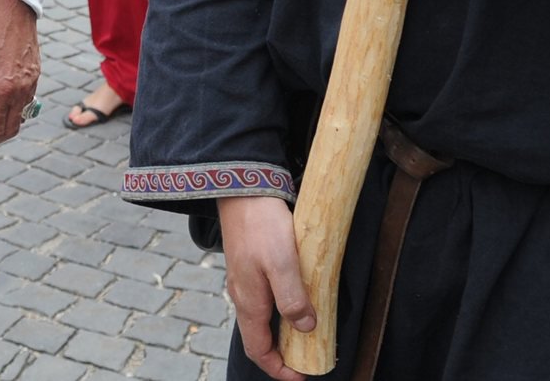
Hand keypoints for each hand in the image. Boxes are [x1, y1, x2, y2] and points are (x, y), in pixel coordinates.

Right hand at [218, 196, 314, 379]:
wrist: (241, 189)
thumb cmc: (262, 225)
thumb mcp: (283, 264)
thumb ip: (293, 299)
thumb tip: (305, 329)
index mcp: (249, 302)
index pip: (259, 350)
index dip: (278, 369)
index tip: (301, 376)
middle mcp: (242, 295)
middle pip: (259, 337)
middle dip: (281, 353)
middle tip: (308, 357)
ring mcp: (243, 280)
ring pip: (261, 318)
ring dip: (281, 331)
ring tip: (307, 330)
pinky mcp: (248, 264)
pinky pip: (262, 299)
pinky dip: (279, 310)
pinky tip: (295, 298)